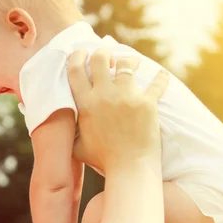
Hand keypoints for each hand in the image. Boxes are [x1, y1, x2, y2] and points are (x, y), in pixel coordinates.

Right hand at [68, 49, 168, 172]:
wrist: (129, 168)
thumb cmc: (102, 160)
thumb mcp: (77, 146)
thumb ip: (70, 131)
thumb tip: (61, 124)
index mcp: (85, 104)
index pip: (76, 69)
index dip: (77, 56)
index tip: (82, 53)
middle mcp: (104, 95)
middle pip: (100, 58)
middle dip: (103, 53)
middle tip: (107, 58)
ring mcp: (127, 96)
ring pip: (127, 64)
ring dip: (129, 61)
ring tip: (132, 64)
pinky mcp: (148, 102)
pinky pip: (158, 82)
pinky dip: (161, 78)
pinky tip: (162, 75)